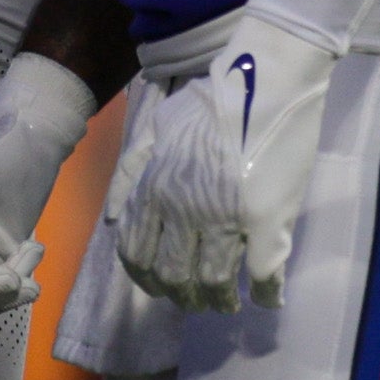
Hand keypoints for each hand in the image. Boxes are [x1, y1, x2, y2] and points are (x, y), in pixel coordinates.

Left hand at [101, 13, 345, 311]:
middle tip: (199, 302)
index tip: (160, 288)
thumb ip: (130, 174)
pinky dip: (266, 293)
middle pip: (173, 275)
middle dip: (184, 296)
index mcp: (154, 189)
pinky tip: (269, 299)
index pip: (137, 253)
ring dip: (220, 300)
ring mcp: (224, 217)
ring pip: (214, 280)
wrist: (264, 77)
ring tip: (229, 303)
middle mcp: (181, 210)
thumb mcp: (155, 131)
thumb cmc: (211, 100)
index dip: (147, 279)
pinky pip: (262, 272)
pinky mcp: (266, 218)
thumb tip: (111, 218)